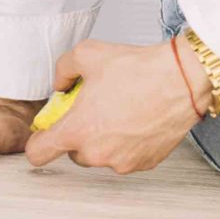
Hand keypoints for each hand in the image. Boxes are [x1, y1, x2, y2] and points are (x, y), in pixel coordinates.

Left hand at [22, 39, 204, 174]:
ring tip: (117, 112)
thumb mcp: (85, 54)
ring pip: (100, 156)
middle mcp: (97, 153)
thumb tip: (60, 85)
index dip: (38, 142)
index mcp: (77, 130)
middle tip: (92, 110)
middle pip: (73, 153)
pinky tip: (135, 120)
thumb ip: (62, 70)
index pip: (38, 153)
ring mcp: (122, 162)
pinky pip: (125, 157)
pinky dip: (126, 144)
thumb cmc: (137, 70)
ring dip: (102, 140)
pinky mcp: (144, 163)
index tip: (45, 133)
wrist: (180, 81)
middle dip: (78, 134)